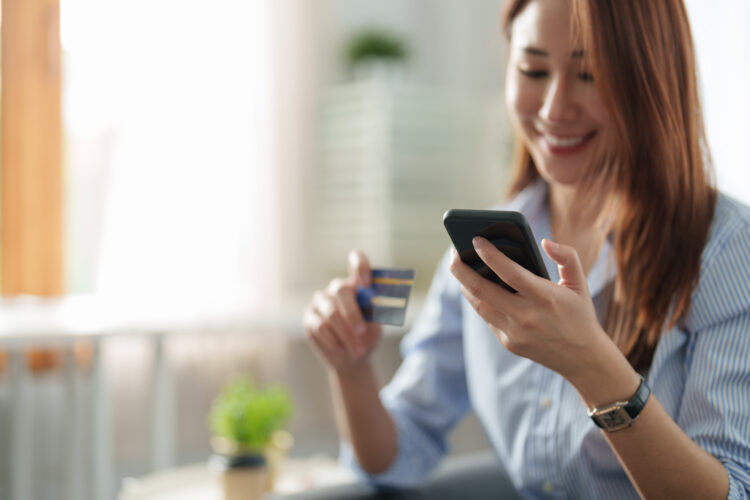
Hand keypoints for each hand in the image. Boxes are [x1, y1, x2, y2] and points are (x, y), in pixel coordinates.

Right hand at [303, 250, 382, 373]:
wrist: (353, 358)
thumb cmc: (367, 336)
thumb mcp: (377, 325)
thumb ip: (375, 312)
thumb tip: (377, 304)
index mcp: (357, 284)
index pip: (357, 261)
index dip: (360, 266)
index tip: (365, 282)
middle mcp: (337, 288)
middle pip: (341, 289)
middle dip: (352, 313)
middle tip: (361, 331)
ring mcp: (321, 301)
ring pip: (330, 312)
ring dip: (345, 333)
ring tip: (358, 350)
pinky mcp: (309, 317)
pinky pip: (319, 326)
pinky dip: (332, 339)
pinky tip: (340, 347)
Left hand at [449, 236, 608, 380]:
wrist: (583, 358)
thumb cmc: (579, 314)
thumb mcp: (580, 283)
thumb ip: (567, 256)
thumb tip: (544, 242)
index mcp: (544, 297)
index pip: (509, 272)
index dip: (489, 254)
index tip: (476, 239)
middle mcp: (526, 316)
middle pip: (481, 290)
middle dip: (461, 268)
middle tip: (454, 251)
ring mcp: (514, 332)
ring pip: (478, 305)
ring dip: (465, 284)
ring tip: (460, 267)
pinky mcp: (508, 343)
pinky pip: (487, 318)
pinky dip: (480, 300)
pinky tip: (475, 287)